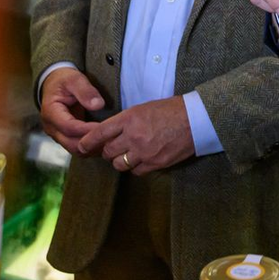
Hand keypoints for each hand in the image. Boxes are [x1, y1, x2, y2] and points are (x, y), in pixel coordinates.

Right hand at [40, 67, 103, 154]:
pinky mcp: (65, 137)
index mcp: (51, 113)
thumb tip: (98, 105)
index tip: (105, 127)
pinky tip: (104, 142)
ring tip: (110, 141)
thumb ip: (85, 91)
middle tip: (112, 137)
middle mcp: (51, 128)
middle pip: (71, 143)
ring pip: (74, 149)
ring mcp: (57, 134)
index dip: (87, 129)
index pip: (69, 127)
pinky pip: (77, 147)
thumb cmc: (65, 80)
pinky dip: (90, 147)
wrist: (55, 84)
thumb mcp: (74, 79)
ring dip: (92, 148)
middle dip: (91, 142)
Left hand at [77, 97, 194, 174]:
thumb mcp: (145, 108)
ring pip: (119, 164)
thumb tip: (111, 133)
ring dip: (121, 160)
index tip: (81, 147)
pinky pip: (135, 171)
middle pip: (107, 152)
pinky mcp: (154, 163)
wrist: (197, 119)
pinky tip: (143, 159)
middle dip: (108, 151)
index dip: (87, 142)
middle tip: (114, 148)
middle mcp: (133, 136)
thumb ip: (126, 121)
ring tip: (129, 154)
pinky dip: (136, 167)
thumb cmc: (173, 110)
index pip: (100, 133)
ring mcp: (144, 151)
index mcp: (130, 118)